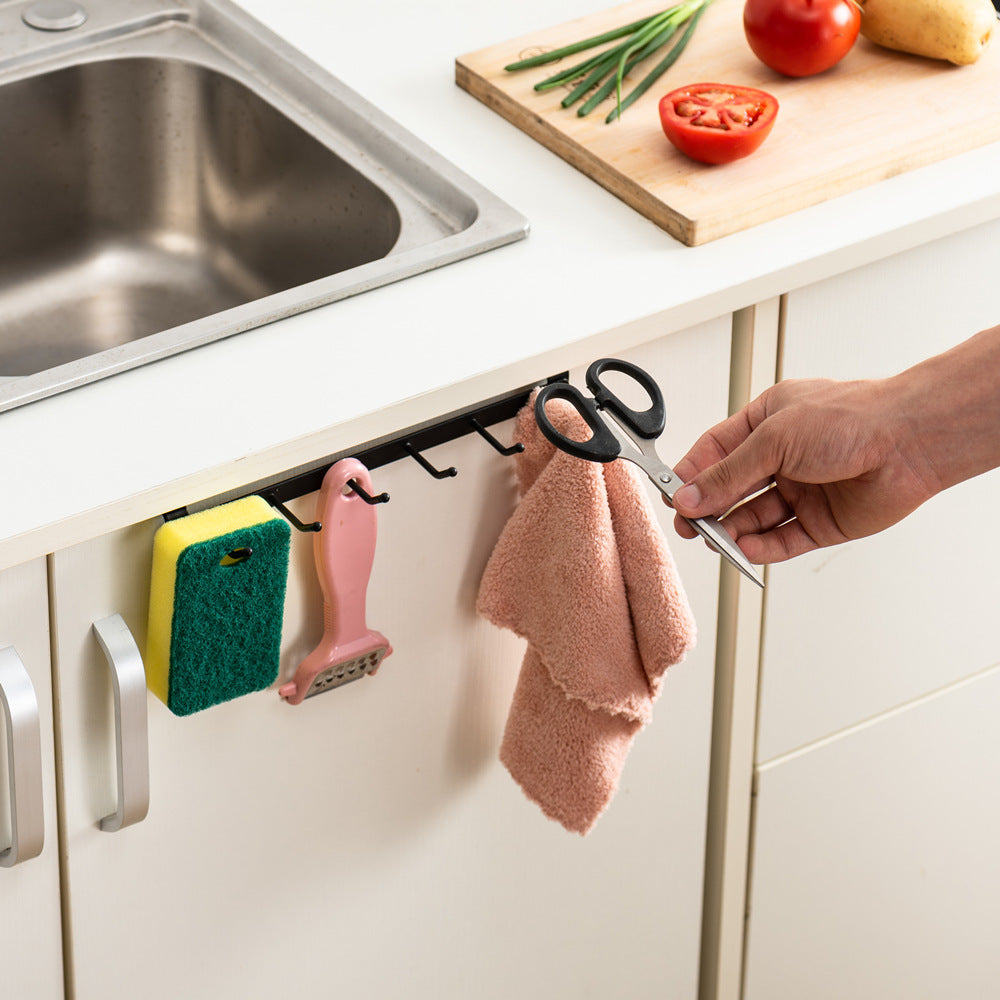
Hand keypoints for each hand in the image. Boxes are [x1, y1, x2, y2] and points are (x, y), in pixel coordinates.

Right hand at [670, 377, 938, 563]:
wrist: (909, 442)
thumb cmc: (852, 419)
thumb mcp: (773, 439)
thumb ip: (728, 474)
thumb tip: (691, 496)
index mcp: (768, 422)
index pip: (716, 451)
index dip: (692, 474)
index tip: (673, 495)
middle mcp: (783, 457)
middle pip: (732, 488)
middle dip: (708, 507)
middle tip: (689, 524)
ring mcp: (802, 490)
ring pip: (754, 517)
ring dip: (732, 529)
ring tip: (716, 538)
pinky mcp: (821, 522)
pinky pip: (782, 539)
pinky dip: (761, 547)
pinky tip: (745, 549)